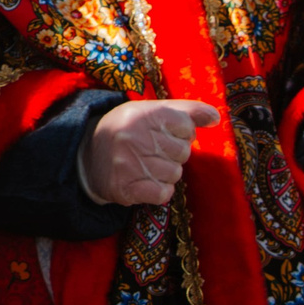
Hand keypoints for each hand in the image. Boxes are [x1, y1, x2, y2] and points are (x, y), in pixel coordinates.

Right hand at [81, 99, 218, 205]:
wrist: (87, 155)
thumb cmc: (127, 129)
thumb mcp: (150, 111)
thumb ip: (185, 111)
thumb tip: (216, 117)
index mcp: (142, 113)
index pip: (186, 126)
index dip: (180, 132)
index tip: (163, 132)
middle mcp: (134, 136)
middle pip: (183, 152)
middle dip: (173, 153)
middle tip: (151, 149)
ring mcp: (129, 163)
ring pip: (174, 174)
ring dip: (165, 173)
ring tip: (146, 165)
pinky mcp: (126, 188)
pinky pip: (163, 193)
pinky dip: (159, 190)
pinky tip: (145, 180)